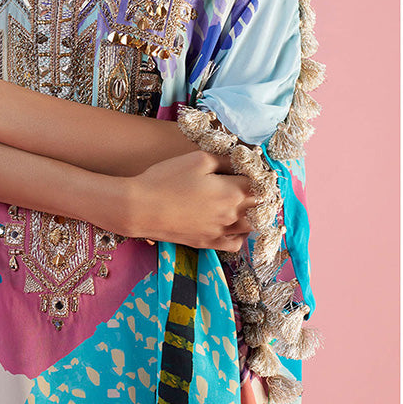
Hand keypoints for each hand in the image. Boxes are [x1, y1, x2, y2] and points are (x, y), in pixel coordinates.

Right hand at [124, 150, 257, 251]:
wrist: (140, 208)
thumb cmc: (167, 178)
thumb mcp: (197, 158)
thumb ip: (225, 159)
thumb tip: (241, 161)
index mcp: (232, 191)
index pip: (260, 184)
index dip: (261, 174)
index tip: (255, 168)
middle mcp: (232, 215)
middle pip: (261, 207)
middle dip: (262, 194)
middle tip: (254, 183)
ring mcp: (220, 232)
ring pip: (252, 227)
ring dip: (254, 214)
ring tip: (247, 203)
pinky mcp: (208, 243)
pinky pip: (235, 244)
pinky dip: (240, 235)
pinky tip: (233, 224)